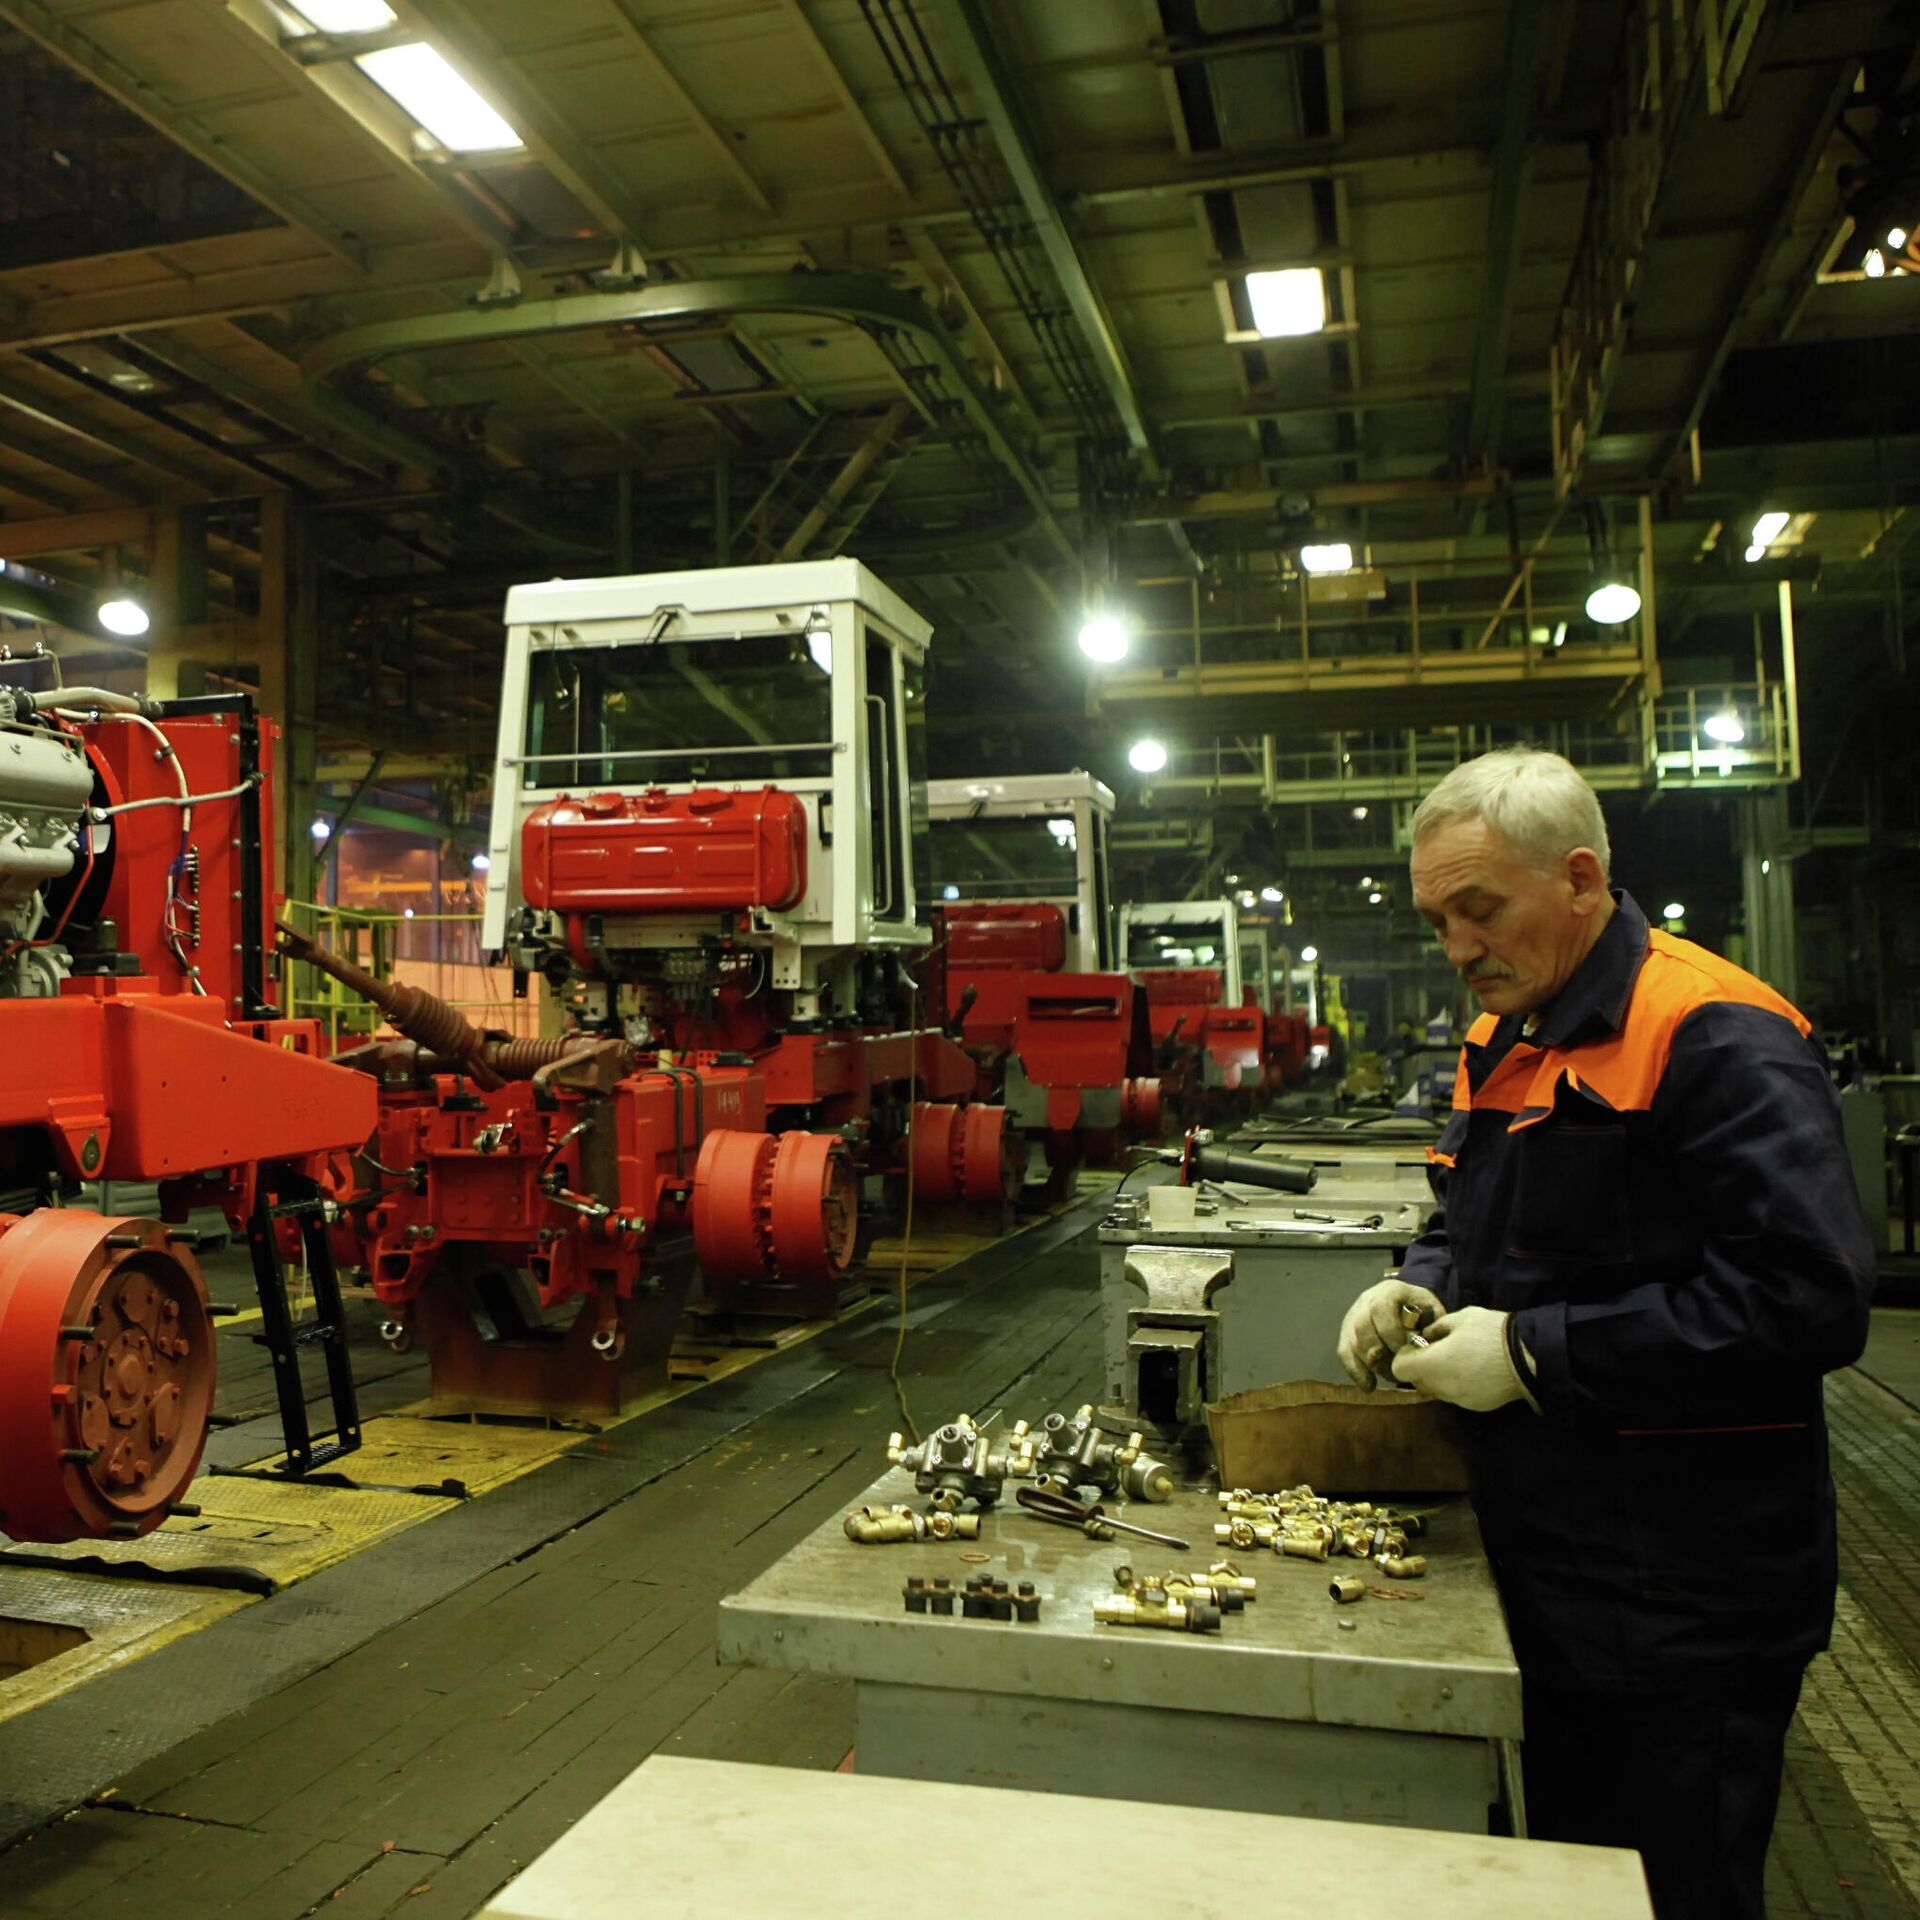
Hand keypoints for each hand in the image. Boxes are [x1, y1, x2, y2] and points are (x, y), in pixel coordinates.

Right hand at [1337, 1278, 1444, 1388]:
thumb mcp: (1433, 1311)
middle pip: (1361, 1326)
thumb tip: (1426, 1350)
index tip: (1407, 1354)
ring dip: (1370, 1364)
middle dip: (1379, 1353)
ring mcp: (1353, 1316)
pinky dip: (1356, 1372)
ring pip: (1352, 1341)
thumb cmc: (1423, 1310)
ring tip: (1391, 1375)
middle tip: (1398, 1369)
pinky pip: (1344, 1352)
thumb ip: (1432, 1327)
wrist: (1408, 1303)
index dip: (1391, 1334)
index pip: (1380, 1309)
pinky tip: (1369, 1386)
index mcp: (1389, 1291)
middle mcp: (1366, 1300)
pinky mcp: (1347, 1333)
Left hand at [1391, 1306, 1536, 1412]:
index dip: (1404, 1356)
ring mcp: (1459, 1400)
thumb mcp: (1460, 1318)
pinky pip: (1456, 1396)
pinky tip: (1474, 1370)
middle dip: (1421, 1367)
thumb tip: (1425, 1337)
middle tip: (1438, 1350)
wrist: (1529, 1357)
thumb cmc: (1491, 1333)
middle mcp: (1442, 1387)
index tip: (1418, 1346)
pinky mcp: (1476, 1406)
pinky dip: (1457, 1385)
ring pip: (1436, 1390)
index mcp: (1434, 1364)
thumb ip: (1436, 1328)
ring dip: (1439, 1377)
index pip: (1399, 1369)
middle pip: (1417, 1382)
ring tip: (1459, 1359)